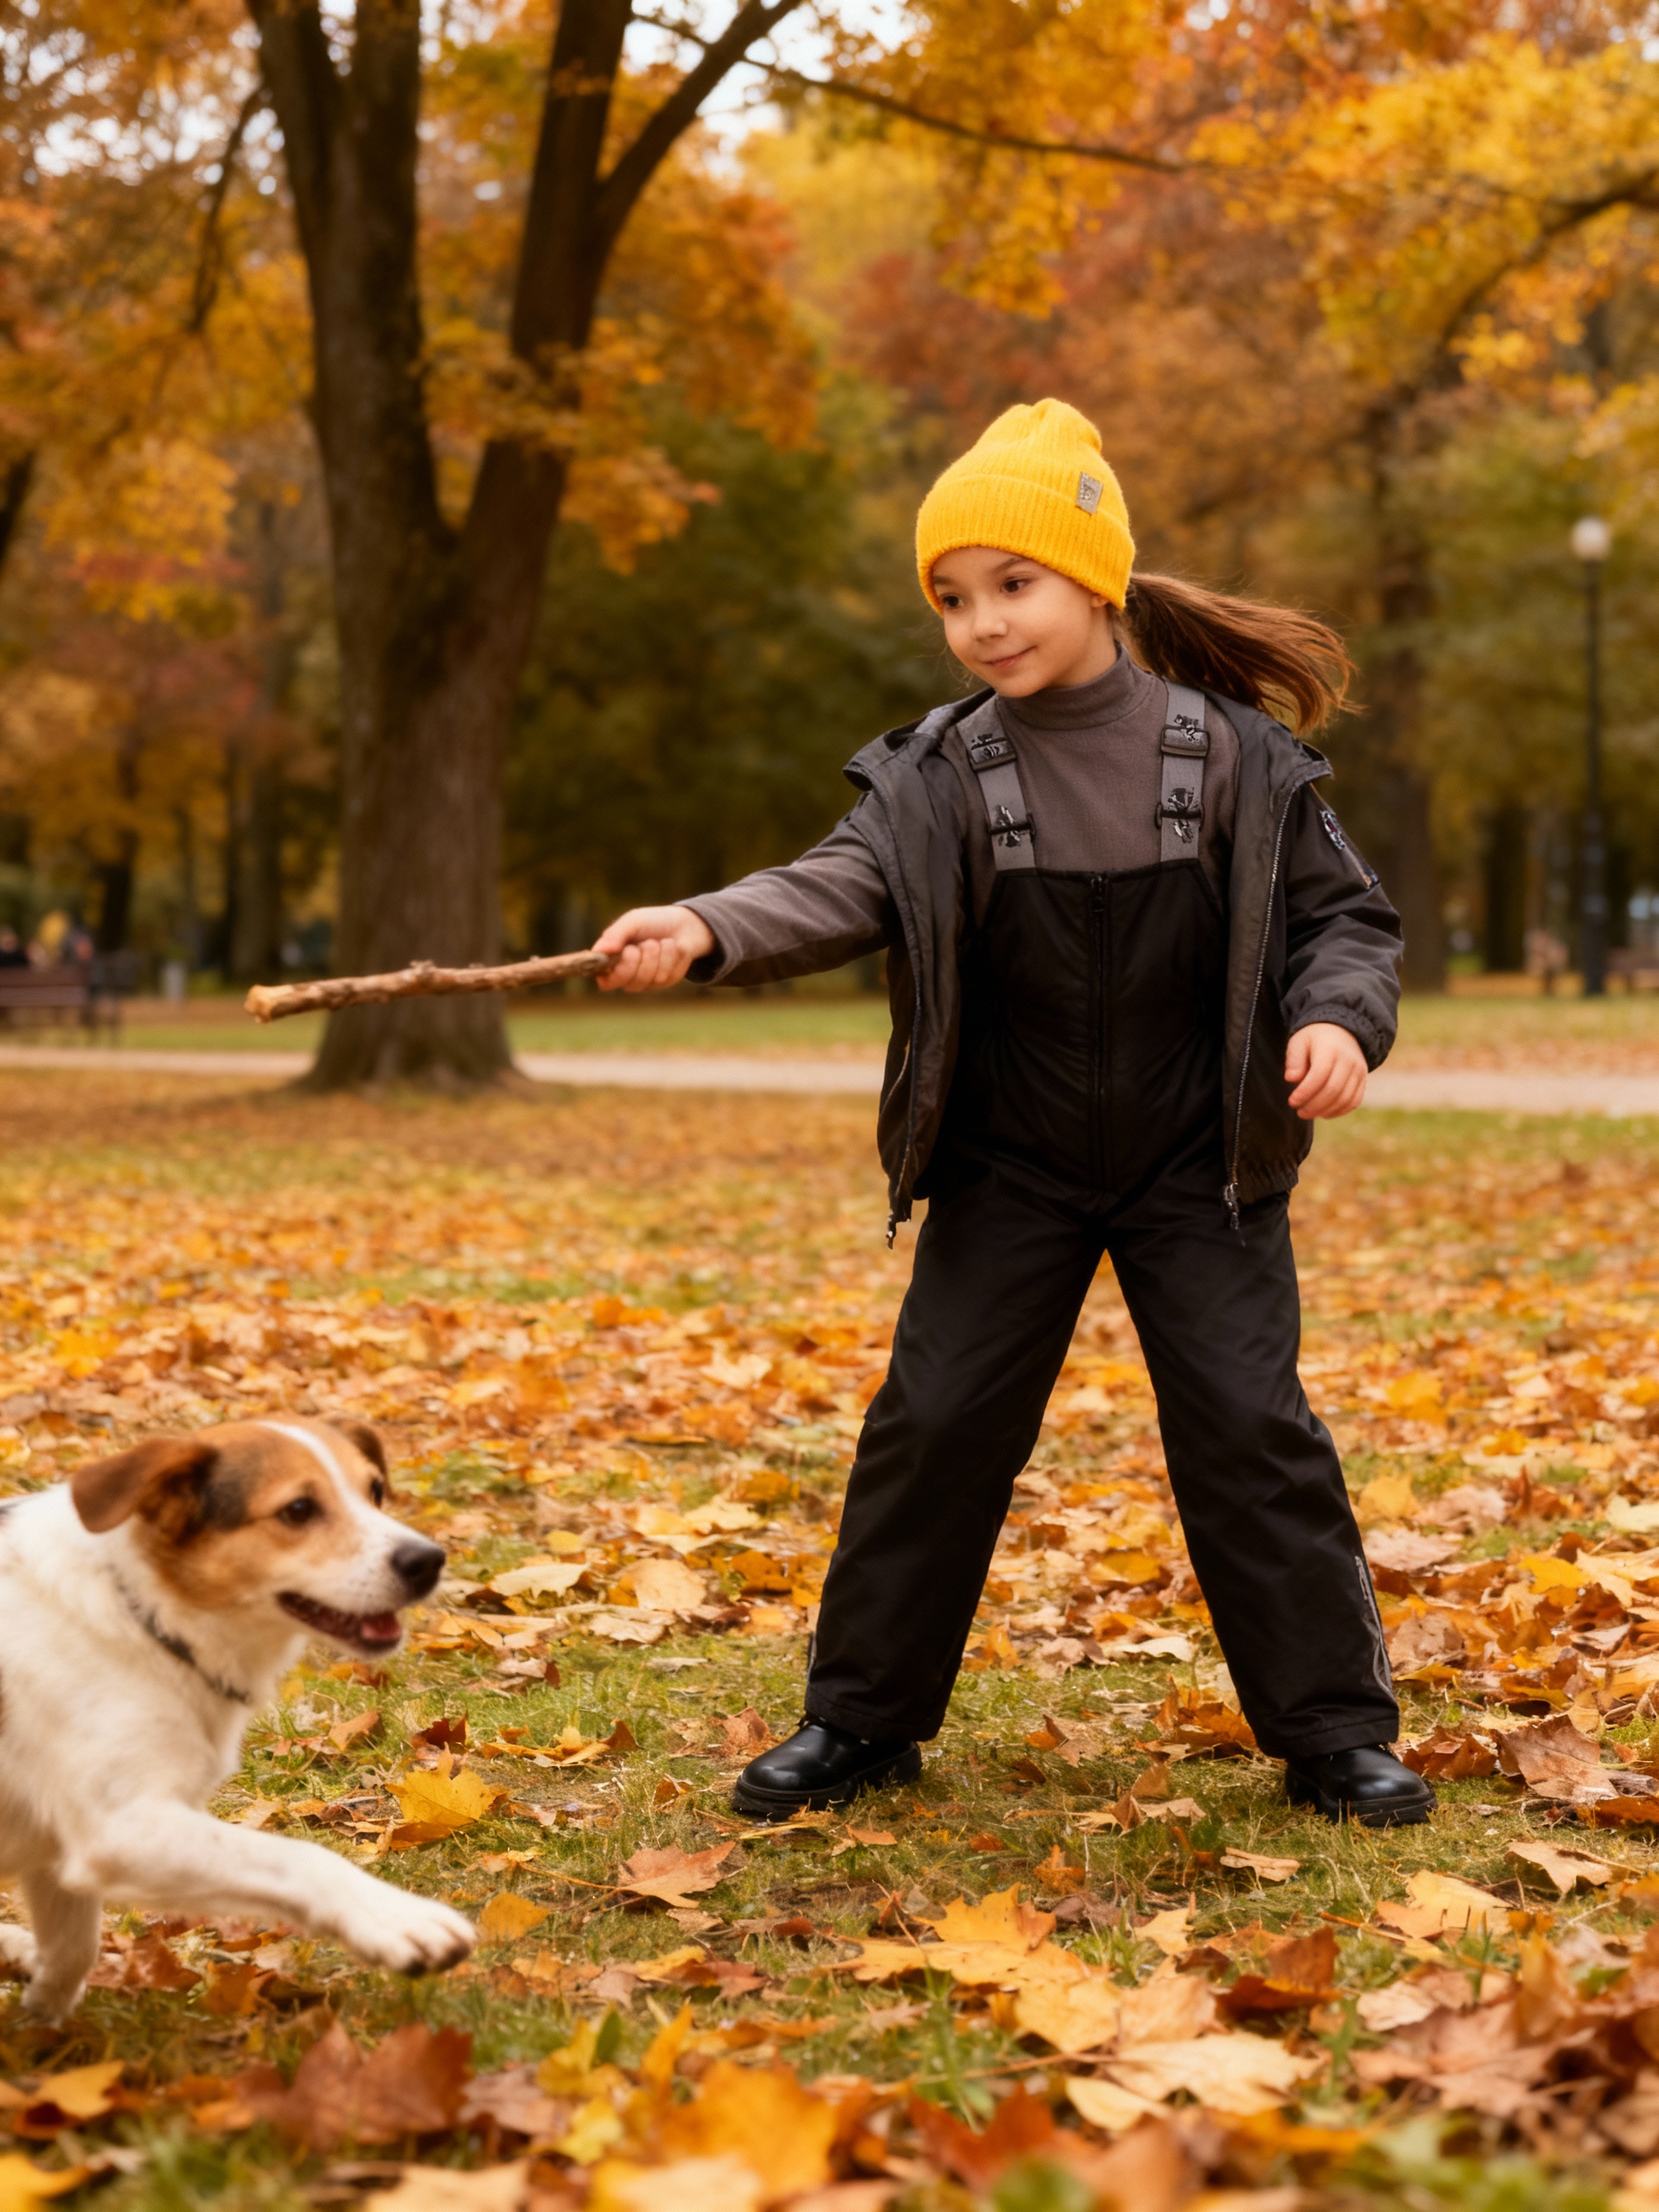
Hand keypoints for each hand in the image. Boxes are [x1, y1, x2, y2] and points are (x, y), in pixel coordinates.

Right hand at [592, 905, 715, 992]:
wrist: (684, 925)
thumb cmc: (652, 922)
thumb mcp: (632, 921)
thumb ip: (615, 934)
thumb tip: (599, 951)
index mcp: (611, 961)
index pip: (605, 981)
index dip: (616, 970)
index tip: (628, 950)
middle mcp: (625, 975)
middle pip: (626, 982)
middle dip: (639, 959)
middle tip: (648, 942)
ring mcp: (645, 981)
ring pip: (648, 979)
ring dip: (657, 955)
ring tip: (660, 942)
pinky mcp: (664, 982)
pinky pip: (666, 976)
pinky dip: (670, 957)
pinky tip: (671, 949)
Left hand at [1285, 1022, 1366, 1119]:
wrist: (1340, 1031)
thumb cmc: (1314, 1039)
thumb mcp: (1299, 1042)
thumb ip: (1294, 1060)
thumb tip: (1291, 1079)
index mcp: (1330, 1049)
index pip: (1319, 1075)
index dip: (1305, 1092)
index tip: (1292, 1101)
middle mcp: (1348, 1060)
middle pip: (1333, 1090)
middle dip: (1314, 1106)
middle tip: (1299, 1112)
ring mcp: (1359, 1071)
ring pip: (1345, 1099)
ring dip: (1325, 1111)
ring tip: (1309, 1113)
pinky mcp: (1363, 1080)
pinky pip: (1354, 1101)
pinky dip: (1339, 1111)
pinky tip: (1324, 1112)